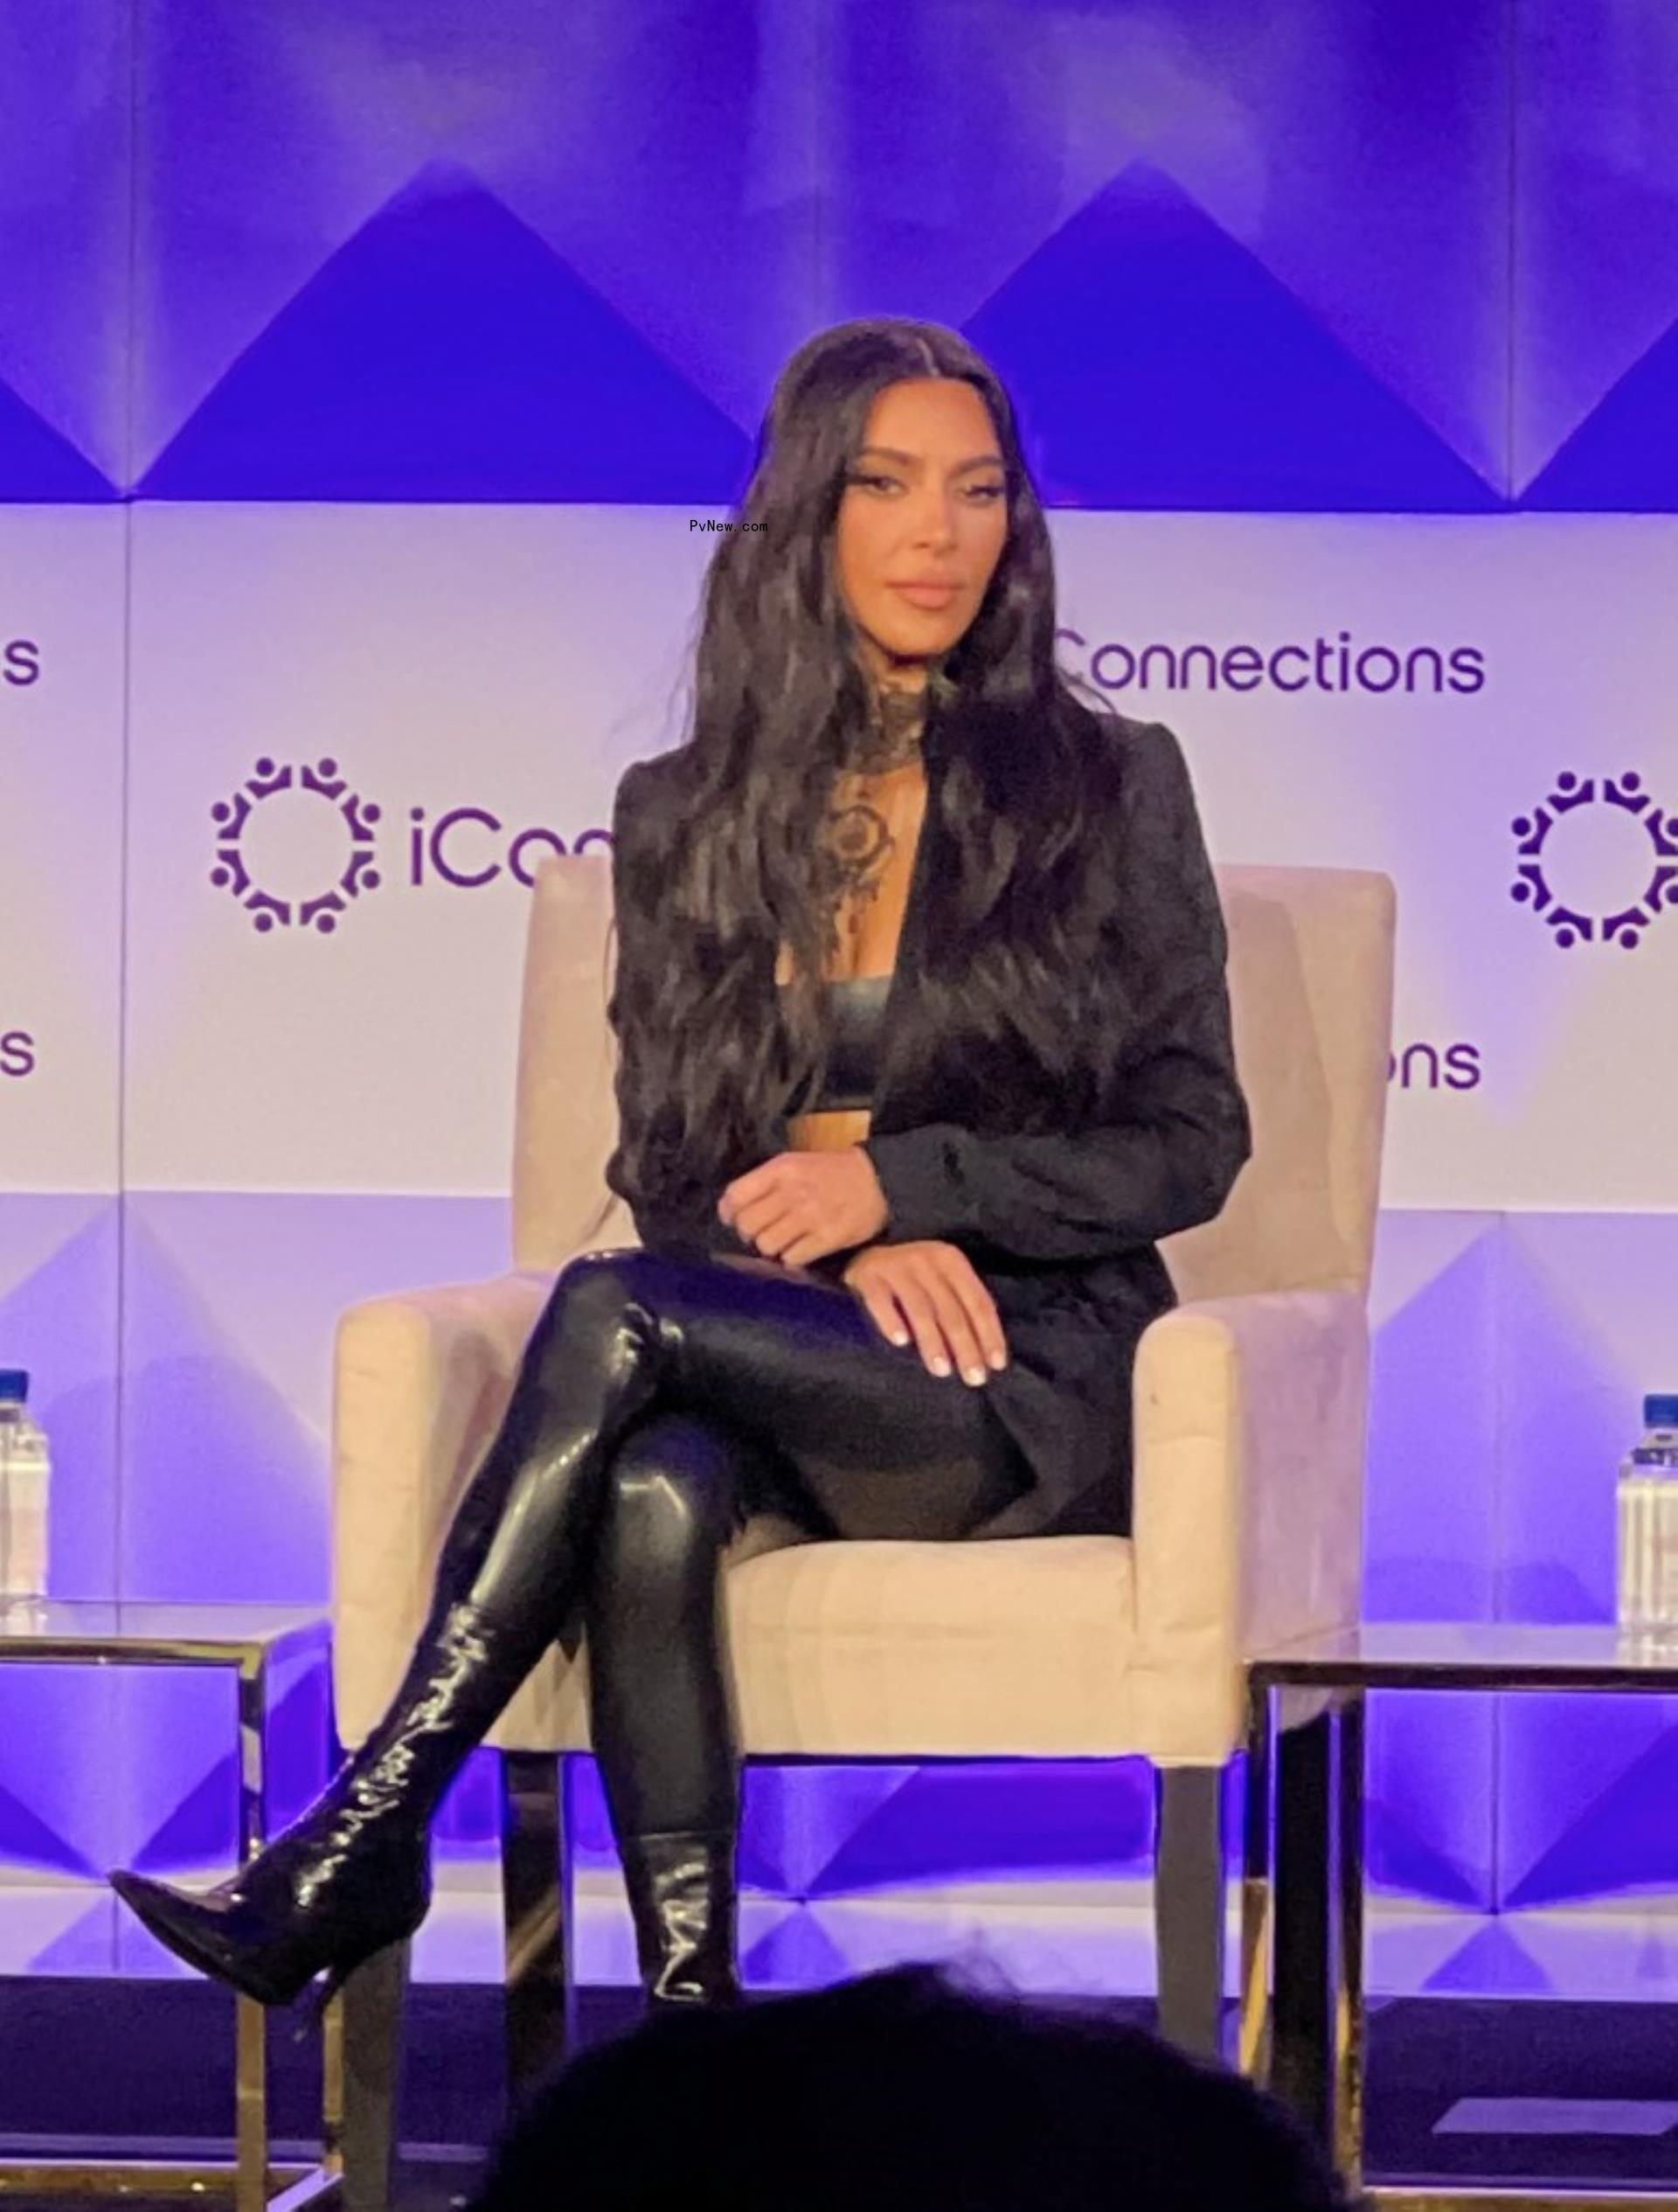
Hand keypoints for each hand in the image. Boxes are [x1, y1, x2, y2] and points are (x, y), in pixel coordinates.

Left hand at [717, 1145, 888, 1266]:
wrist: (878, 1181)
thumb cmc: (833, 1172)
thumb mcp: (796, 1163)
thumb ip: (766, 1182)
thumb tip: (733, 1207)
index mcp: (782, 1169)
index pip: (736, 1195)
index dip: (729, 1211)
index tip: (733, 1218)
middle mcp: (792, 1192)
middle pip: (747, 1224)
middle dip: (749, 1233)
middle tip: (761, 1232)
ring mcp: (810, 1217)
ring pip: (767, 1245)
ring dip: (771, 1248)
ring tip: (783, 1242)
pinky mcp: (827, 1238)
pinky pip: (793, 1258)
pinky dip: (793, 1258)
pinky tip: (800, 1249)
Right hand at [841, 1241, 1008, 1385]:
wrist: (863, 1256)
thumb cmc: (912, 1279)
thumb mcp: (941, 1282)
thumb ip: (960, 1307)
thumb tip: (985, 1353)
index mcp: (952, 1262)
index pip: (978, 1301)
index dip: (989, 1333)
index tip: (995, 1365)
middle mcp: (927, 1260)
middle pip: (951, 1310)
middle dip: (965, 1346)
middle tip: (973, 1378)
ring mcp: (897, 1267)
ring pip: (920, 1309)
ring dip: (933, 1341)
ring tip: (941, 1370)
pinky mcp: (868, 1276)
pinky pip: (881, 1302)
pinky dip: (892, 1321)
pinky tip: (900, 1342)